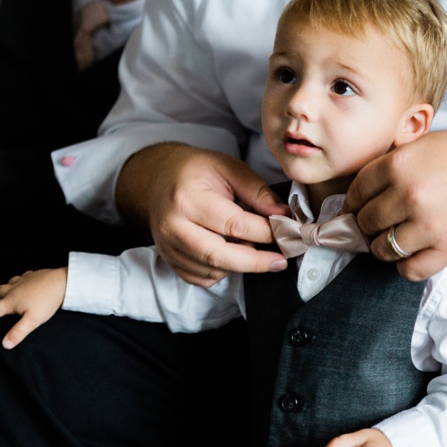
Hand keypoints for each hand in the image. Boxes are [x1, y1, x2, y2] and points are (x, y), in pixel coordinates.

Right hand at [0, 268, 68, 348]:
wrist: (63, 281)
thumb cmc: (48, 301)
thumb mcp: (32, 320)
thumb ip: (18, 332)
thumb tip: (5, 344)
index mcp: (11, 301)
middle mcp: (14, 288)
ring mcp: (24, 280)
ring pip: (7, 283)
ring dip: (1, 288)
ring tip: (1, 292)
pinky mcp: (34, 274)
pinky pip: (21, 276)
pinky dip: (17, 280)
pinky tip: (21, 281)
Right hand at [117, 143, 290, 286]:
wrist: (160, 177)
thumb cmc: (197, 171)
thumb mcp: (230, 168)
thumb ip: (258, 192)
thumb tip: (283, 215)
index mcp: (187, 197)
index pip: (234, 224)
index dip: (265, 232)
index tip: (286, 233)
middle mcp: (172, 225)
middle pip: (218, 256)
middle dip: (255, 261)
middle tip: (280, 259)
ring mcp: (167, 245)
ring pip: (211, 271)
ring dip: (239, 266)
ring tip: (255, 249)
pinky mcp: (169, 259)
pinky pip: (201, 278)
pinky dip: (223, 272)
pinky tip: (233, 255)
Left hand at [344, 129, 446, 280]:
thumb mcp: (423, 145)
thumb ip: (392, 164)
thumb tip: (362, 190)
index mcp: (399, 165)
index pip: (357, 191)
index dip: (353, 201)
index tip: (356, 208)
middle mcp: (409, 195)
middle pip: (366, 221)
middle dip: (368, 223)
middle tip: (378, 223)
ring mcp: (427, 226)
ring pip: (382, 248)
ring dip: (384, 245)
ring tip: (396, 237)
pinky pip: (408, 269)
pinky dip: (405, 265)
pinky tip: (413, 253)